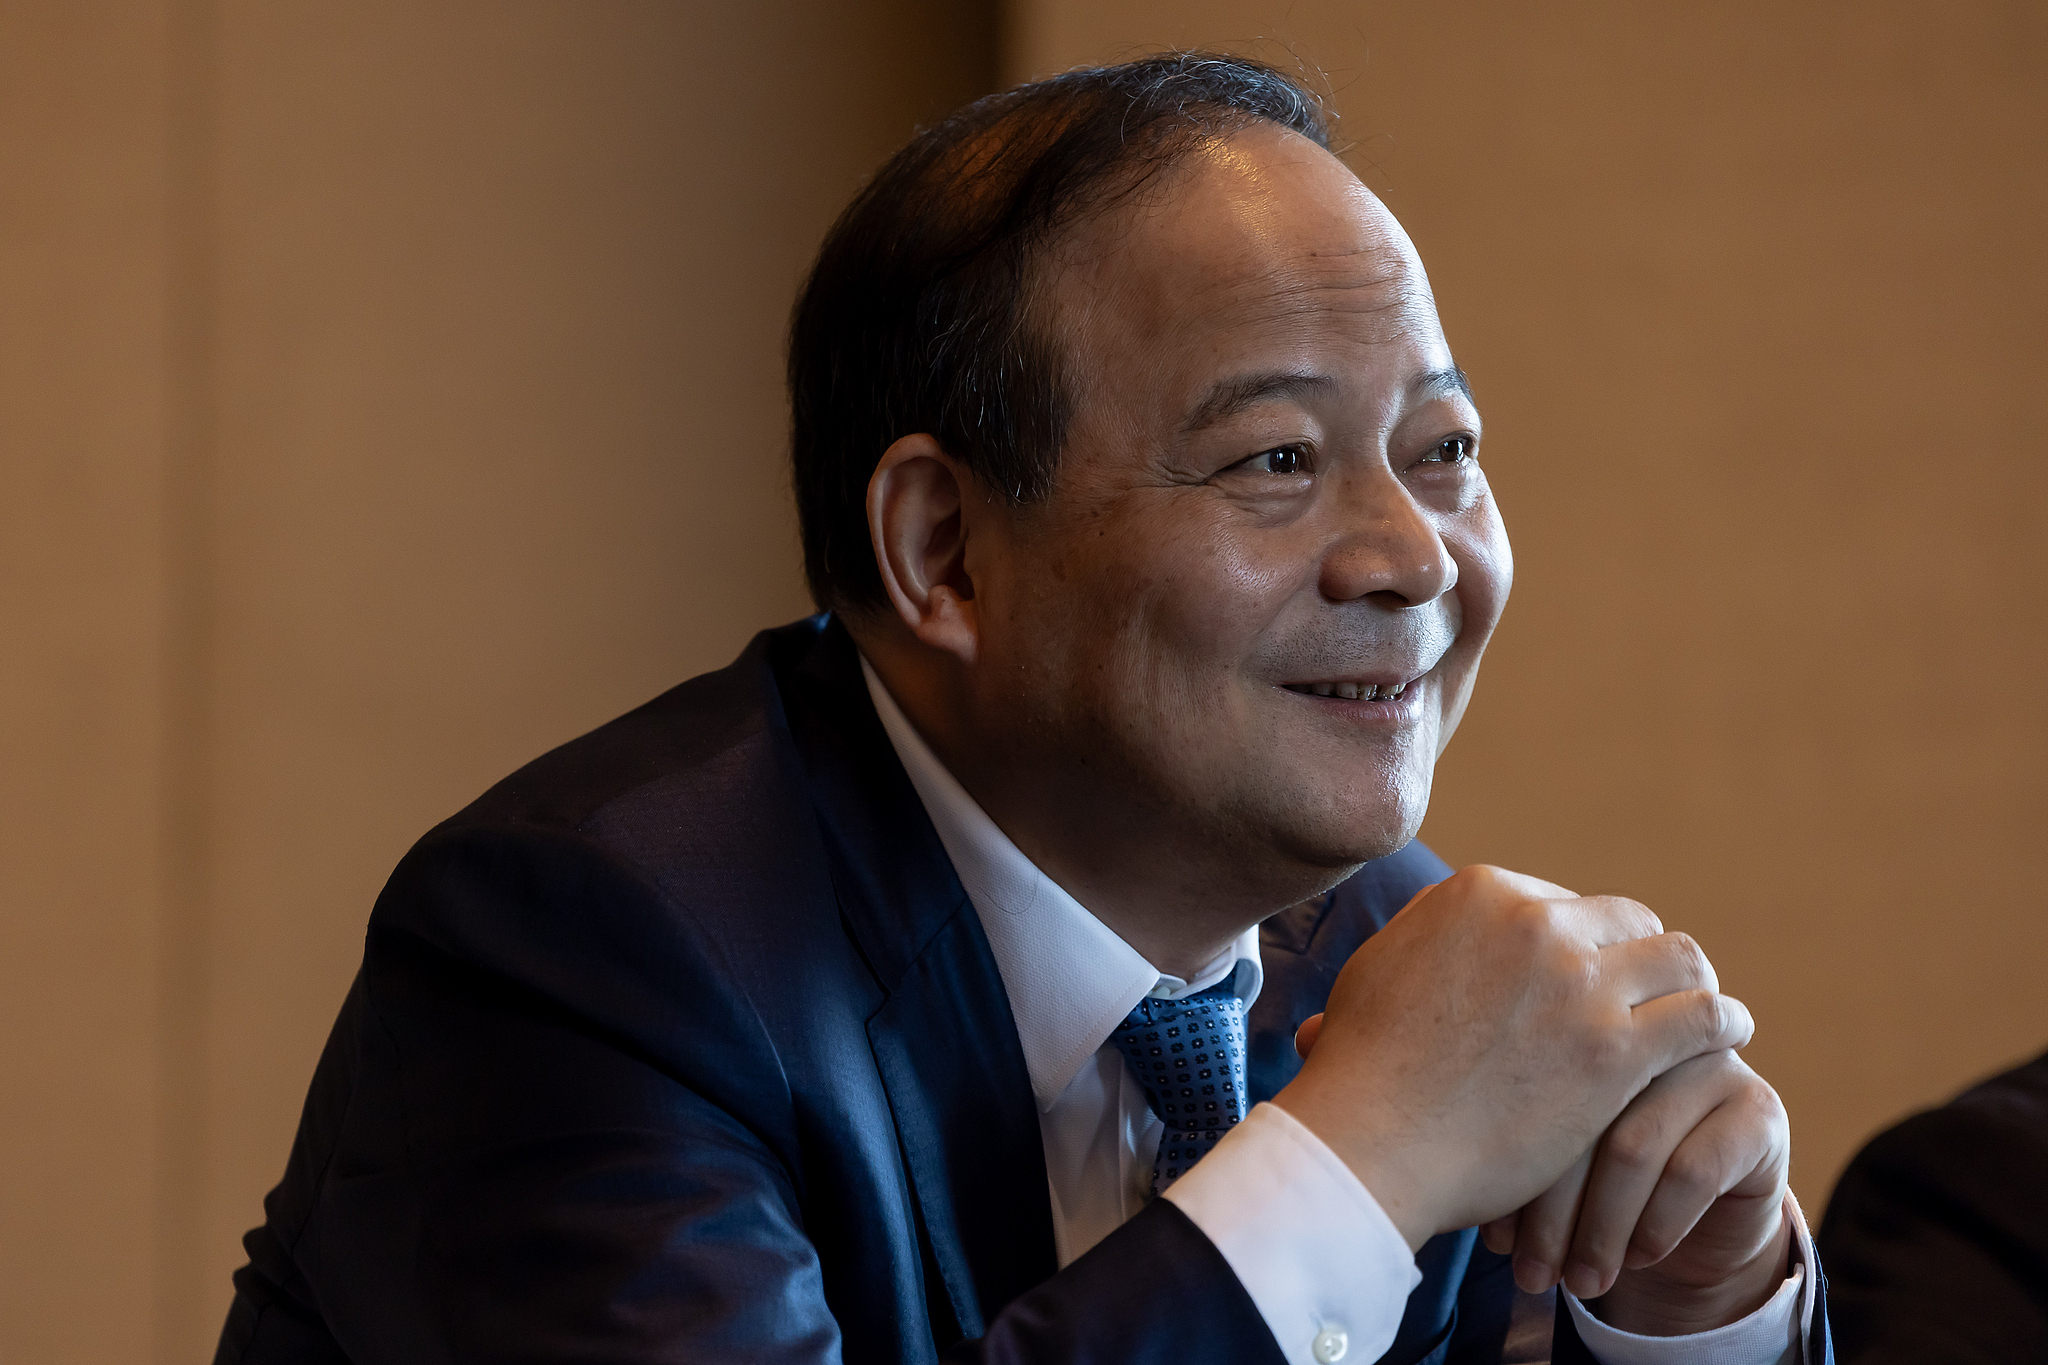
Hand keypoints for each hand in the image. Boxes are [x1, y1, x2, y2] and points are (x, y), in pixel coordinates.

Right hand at [1273, 865, 1751, 1249]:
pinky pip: (1701, 1019)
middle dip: (1640, 958)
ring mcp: (1578, 984)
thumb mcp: (1379, 964)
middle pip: (1627, 922)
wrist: (1370, 1140)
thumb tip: (1452, 931)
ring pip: (1678, 958)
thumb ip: (1428, 935)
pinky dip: (1723, 1023)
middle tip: (1649, 998)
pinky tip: (1728, 1036)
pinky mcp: (1612, 1050)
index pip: (1564, 902)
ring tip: (1706, 1011)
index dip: (1583, 944)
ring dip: (1692, 984)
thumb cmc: (1362, 1067)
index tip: (1591, 980)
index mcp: (1482, 893)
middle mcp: (1537, 922)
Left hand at [1479, 1048, 1792, 1333]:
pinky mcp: (1759, 1108)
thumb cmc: (1595, 1172)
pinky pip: (1695, 1170)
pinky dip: (1656, 1224)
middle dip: (1548, 1206)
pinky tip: (1638, 1258)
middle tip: (1525, 1271)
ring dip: (1599, 1230)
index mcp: (1580, 1018)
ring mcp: (1708, 1061)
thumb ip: (1502, 1139)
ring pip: (1634, 1145)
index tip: (1486, 1233)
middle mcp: (1645, 1027)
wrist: (1697, 1212)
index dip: (1504, 1159)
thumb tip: (1448, 1193)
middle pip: (1578, 1108)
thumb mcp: (1541, 1148)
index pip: (1529, 1081)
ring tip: (1576, 1284)